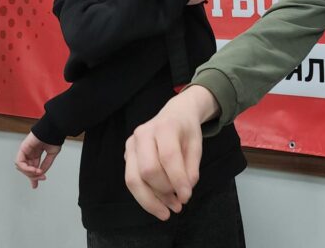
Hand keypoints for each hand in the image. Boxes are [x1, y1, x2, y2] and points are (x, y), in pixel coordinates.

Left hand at [14, 132, 60, 188]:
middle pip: (26, 169)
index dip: (33, 177)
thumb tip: (41, 173)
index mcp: (36, 155)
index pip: (32, 168)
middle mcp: (29, 154)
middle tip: (41, 178)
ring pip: (21, 167)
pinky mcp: (22, 148)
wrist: (53, 129)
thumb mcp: (51, 155)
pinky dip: (26, 168)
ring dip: (29, 173)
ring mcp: (25, 151)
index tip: (35, 185)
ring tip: (38, 172)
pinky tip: (34, 169)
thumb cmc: (54, 138)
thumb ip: (46, 164)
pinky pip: (20, 162)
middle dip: (33, 176)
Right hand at [124, 86, 218, 219]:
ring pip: (133, 179)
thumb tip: (183, 193)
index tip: (187, 198)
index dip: (177, 180)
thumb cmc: (187, 130)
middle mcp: (143, 134)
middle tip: (178, 204)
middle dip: (163, 192)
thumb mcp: (197, 146)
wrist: (175, 114)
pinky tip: (158, 203)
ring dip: (150, 200)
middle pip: (148, 170)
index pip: (168, 157)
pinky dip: (144, 196)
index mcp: (165, 126)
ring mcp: (131, 144)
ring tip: (167, 211)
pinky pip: (131, 180)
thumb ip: (191, 169)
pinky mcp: (127, 155)